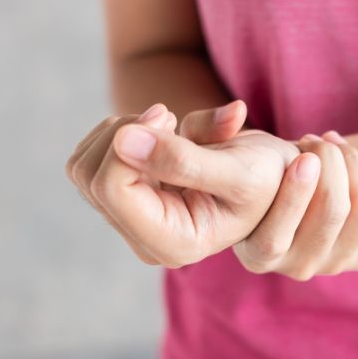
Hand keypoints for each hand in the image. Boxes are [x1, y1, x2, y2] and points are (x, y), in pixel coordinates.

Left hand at [64, 101, 312, 267]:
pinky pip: (90, 158)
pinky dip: (121, 133)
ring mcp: (132, 220)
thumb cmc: (269, 177)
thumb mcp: (238, 169)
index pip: (112, 189)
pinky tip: (159, 135)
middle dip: (126, 134)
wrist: (274, 175)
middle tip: (169, 117)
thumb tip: (122, 140)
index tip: (166, 114)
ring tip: (169, 126)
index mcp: (174, 243)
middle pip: (90, 176)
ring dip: (122, 131)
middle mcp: (146, 238)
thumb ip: (183, 159)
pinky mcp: (125, 199)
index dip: (129, 142)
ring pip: (83, 166)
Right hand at [178, 103, 357, 280]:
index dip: (297, 191)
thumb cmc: (249, 168)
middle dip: (332, 162)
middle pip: (335, 210)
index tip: (304, 152)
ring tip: (333, 145)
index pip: (280, 234)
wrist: (285, 183)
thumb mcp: (220, 157)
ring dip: (356, 163)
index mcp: (258, 255)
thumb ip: (201, 142)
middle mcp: (298, 267)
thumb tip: (213, 116)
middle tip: (316, 140)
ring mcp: (337, 263)